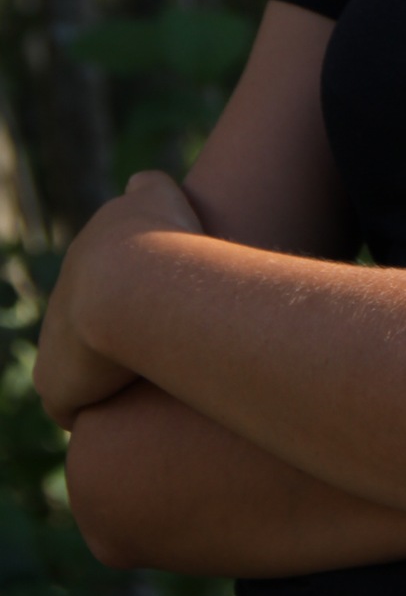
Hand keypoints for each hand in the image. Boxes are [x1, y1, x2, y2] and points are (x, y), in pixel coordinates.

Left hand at [33, 171, 204, 431]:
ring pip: (79, 368)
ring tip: (156, 388)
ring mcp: (52, 345)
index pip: (101, 279)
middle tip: (164, 350)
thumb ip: (148, 187)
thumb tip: (139, 182)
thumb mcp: (158, 195)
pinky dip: (100, 409)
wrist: (131, 286)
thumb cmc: (160, 241)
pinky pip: (76, 407)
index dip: (131, 293)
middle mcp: (61, 299)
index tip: (160, 308)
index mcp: (88, 258)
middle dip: (117, 337)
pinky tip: (135, 413)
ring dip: (106, 377)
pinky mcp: (55, 385)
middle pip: (86, 325)